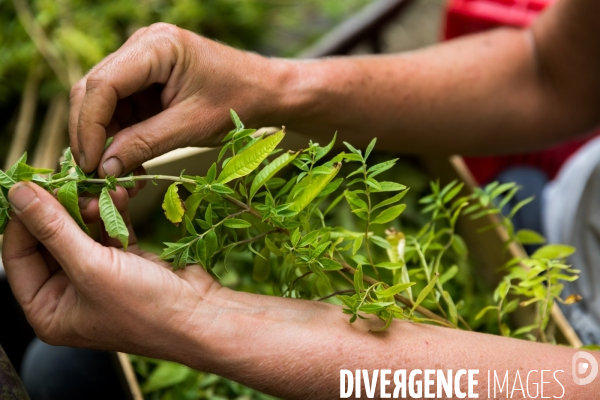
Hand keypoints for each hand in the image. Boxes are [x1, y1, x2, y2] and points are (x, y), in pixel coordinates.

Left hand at [1, 182, 220, 357]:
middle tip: (73, 185)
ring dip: (91, 208)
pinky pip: (110, 230)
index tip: (32, 186)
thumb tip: (18, 196)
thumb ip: (53, 229)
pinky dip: (114, 212)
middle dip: (63, 210)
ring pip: (81, 231)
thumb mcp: (92, 268)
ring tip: (102, 193)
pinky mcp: (126, 261)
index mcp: (49, 309)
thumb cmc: (145, 308)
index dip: (23, 220)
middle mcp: (70, 294)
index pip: (17, 256)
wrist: (201, 316)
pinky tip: (119, 196)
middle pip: (50, 239)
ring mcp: (99, 276)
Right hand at [70, 23, 288, 177]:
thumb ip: (145, 144)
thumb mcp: (191, 127)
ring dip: (105, 138)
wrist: (266, 92)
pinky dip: (121, 136)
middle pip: (94, 90)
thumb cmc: (238, 101)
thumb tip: (104, 169)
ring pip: (103, 102)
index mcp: (157, 46)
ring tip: (116, 174)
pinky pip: (121, 108)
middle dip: (91, 134)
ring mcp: (143, 61)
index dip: (90, 127)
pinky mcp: (147, 79)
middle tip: (93, 173)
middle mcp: (142, 46)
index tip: (91, 165)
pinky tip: (129, 161)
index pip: (103, 84)